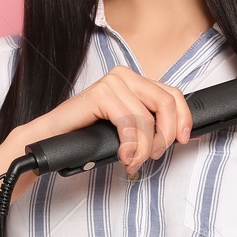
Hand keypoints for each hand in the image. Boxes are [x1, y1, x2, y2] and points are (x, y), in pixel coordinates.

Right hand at [22, 65, 194, 176]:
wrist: (53, 137)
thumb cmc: (88, 134)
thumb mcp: (128, 128)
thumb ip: (149, 123)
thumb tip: (178, 132)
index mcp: (135, 80)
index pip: (172, 94)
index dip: (184, 118)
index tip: (183, 140)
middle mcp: (124, 76)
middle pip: (165, 103)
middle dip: (165, 135)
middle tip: (154, 154)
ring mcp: (111, 82)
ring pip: (147, 118)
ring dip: (144, 147)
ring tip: (133, 160)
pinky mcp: (100, 93)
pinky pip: (128, 123)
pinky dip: (131, 144)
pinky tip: (125, 155)